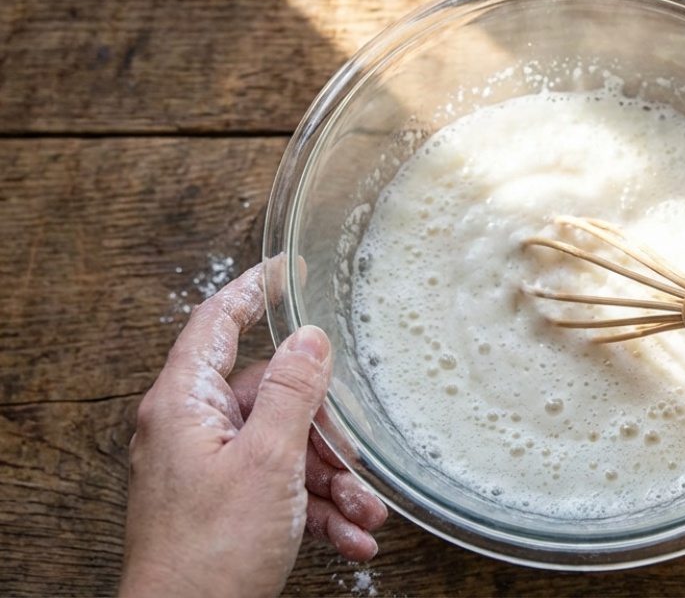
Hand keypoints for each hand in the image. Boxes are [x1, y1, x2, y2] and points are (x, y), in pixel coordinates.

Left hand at [121, 262, 386, 597]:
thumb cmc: (210, 554)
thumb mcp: (267, 462)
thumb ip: (291, 391)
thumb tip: (309, 337)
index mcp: (186, 404)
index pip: (217, 321)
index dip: (255, 288)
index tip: (290, 267)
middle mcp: (193, 429)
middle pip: (271, 397)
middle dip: (324, 433)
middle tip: (355, 457)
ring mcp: (208, 468)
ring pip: (285, 448)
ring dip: (330, 480)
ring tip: (361, 511)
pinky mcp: (224, 504)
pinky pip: (280, 488)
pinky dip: (316, 508)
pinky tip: (350, 533)